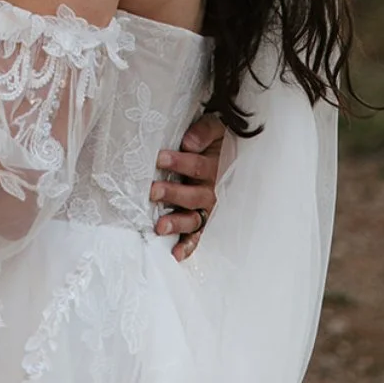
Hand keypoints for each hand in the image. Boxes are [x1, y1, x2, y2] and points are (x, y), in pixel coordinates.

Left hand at [150, 113, 224, 260]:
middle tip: (153, 190)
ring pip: (193, 218)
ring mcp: (207, 208)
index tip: (160, 158)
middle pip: (192, 195)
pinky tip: (176, 254)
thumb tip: (189, 142)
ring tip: (160, 226)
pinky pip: (198, 235)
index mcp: (214, 167)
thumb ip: (205, 131)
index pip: (196, 166)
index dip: (179, 162)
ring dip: (177, 223)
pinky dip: (188, 245)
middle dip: (173, 193)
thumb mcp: (216, 129)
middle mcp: (211, 190)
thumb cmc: (216, 140)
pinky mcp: (203, 220)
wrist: (230, 151)